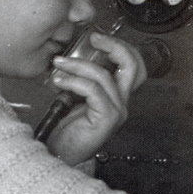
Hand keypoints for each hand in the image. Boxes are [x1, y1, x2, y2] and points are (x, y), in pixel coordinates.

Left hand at [45, 32, 146, 165]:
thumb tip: (70, 55)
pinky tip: (59, 81)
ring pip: (105, 75)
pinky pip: (93, 90)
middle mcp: (122, 102)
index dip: (121, 47)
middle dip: (115, 46)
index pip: (133, 65)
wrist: (61, 156)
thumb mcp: (75, 97)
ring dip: (78, 65)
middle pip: (133, 66)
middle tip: (93, 39)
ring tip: (59, 63)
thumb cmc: (66, 129)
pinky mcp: (107, 118)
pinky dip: (74, 81)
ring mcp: (117, 110)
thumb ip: (80, 79)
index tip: (97, 37)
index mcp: (117, 95)